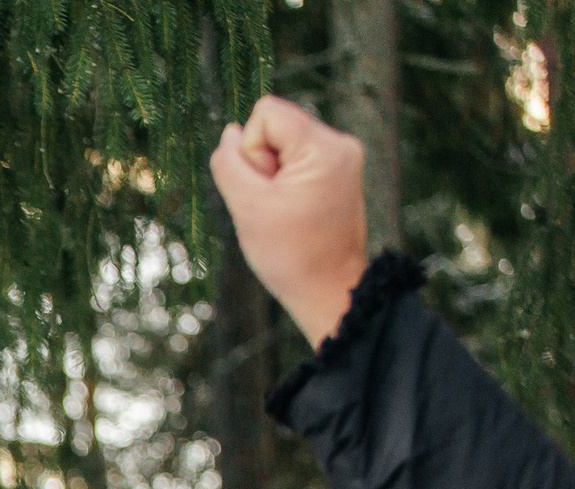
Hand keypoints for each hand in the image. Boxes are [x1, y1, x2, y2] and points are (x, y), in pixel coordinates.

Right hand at [209, 96, 371, 346]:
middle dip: (263, 163)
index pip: (267, 112)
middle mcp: (341, 144)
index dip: (252, 149)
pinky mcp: (340, 171)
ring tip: (284, 210)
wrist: (329, 289)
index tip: (265, 187)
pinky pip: (297, 158)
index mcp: (324, 148)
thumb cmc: (289, 254)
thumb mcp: (247, 207)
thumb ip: (230, 162)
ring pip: (285, 143)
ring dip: (273, 175)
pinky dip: (286, 182)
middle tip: (275, 204)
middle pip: (277, 125)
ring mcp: (344, 157)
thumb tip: (230, 132)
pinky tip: (291, 210)